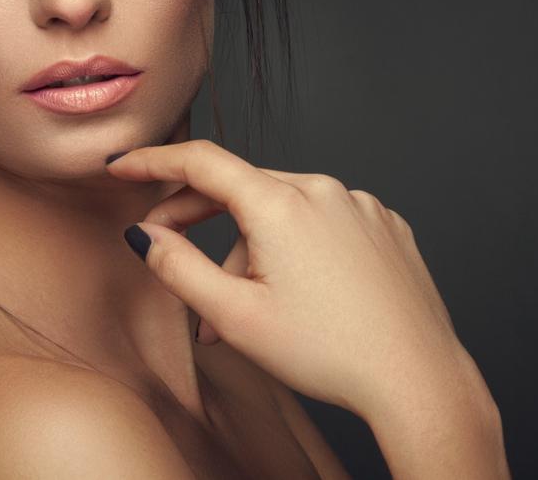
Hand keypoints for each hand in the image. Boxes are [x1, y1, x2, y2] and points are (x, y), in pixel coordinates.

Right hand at [106, 139, 471, 419]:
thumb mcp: (235, 317)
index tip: (123, 166)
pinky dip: (301, 246)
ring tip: (247, 308)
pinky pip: (327, 222)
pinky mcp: (386, 226)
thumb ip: (179, 268)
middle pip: (243, 188)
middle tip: (170, 255)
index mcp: (282, 204)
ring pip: (285, 210)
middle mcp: (325, 190)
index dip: (154, 161)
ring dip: (254, 246)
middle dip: (200, 219)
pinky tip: (303, 292)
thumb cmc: (328, 353)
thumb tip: (145, 235)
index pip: (202, 162)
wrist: (414, 376)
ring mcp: (361, 205)